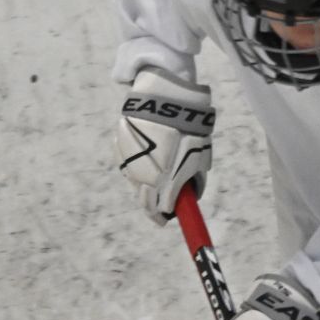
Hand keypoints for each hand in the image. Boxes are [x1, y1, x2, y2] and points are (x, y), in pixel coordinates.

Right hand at [116, 67, 213, 224]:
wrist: (164, 99)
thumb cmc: (188, 130)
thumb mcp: (199, 157)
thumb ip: (194, 181)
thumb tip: (191, 196)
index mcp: (163, 180)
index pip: (158, 209)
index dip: (162, 217)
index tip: (166, 220)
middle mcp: (142, 174)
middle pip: (144, 198)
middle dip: (154, 203)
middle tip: (163, 203)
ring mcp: (128, 160)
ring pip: (136, 181)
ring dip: (146, 183)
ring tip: (159, 171)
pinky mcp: (119, 146)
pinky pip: (129, 164)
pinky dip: (138, 165)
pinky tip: (149, 155)